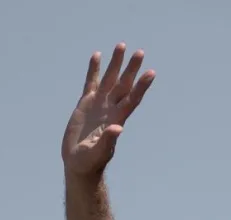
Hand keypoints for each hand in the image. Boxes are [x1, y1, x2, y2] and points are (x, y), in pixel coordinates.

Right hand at [62, 44, 154, 178]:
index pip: (132, 98)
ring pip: (110, 79)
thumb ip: (109, 141)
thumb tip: (118, 128)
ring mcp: (99, 105)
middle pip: (124, 84)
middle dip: (131, 68)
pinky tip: (97, 55)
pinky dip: (95, 69)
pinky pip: (91, 82)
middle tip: (140, 52)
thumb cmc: (91, 161)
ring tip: (121, 45)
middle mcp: (111, 108)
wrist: (79, 163)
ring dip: (116, 64)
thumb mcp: (99, 152)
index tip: (151, 73)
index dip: (141, 86)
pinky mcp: (86, 104)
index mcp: (117, 119)